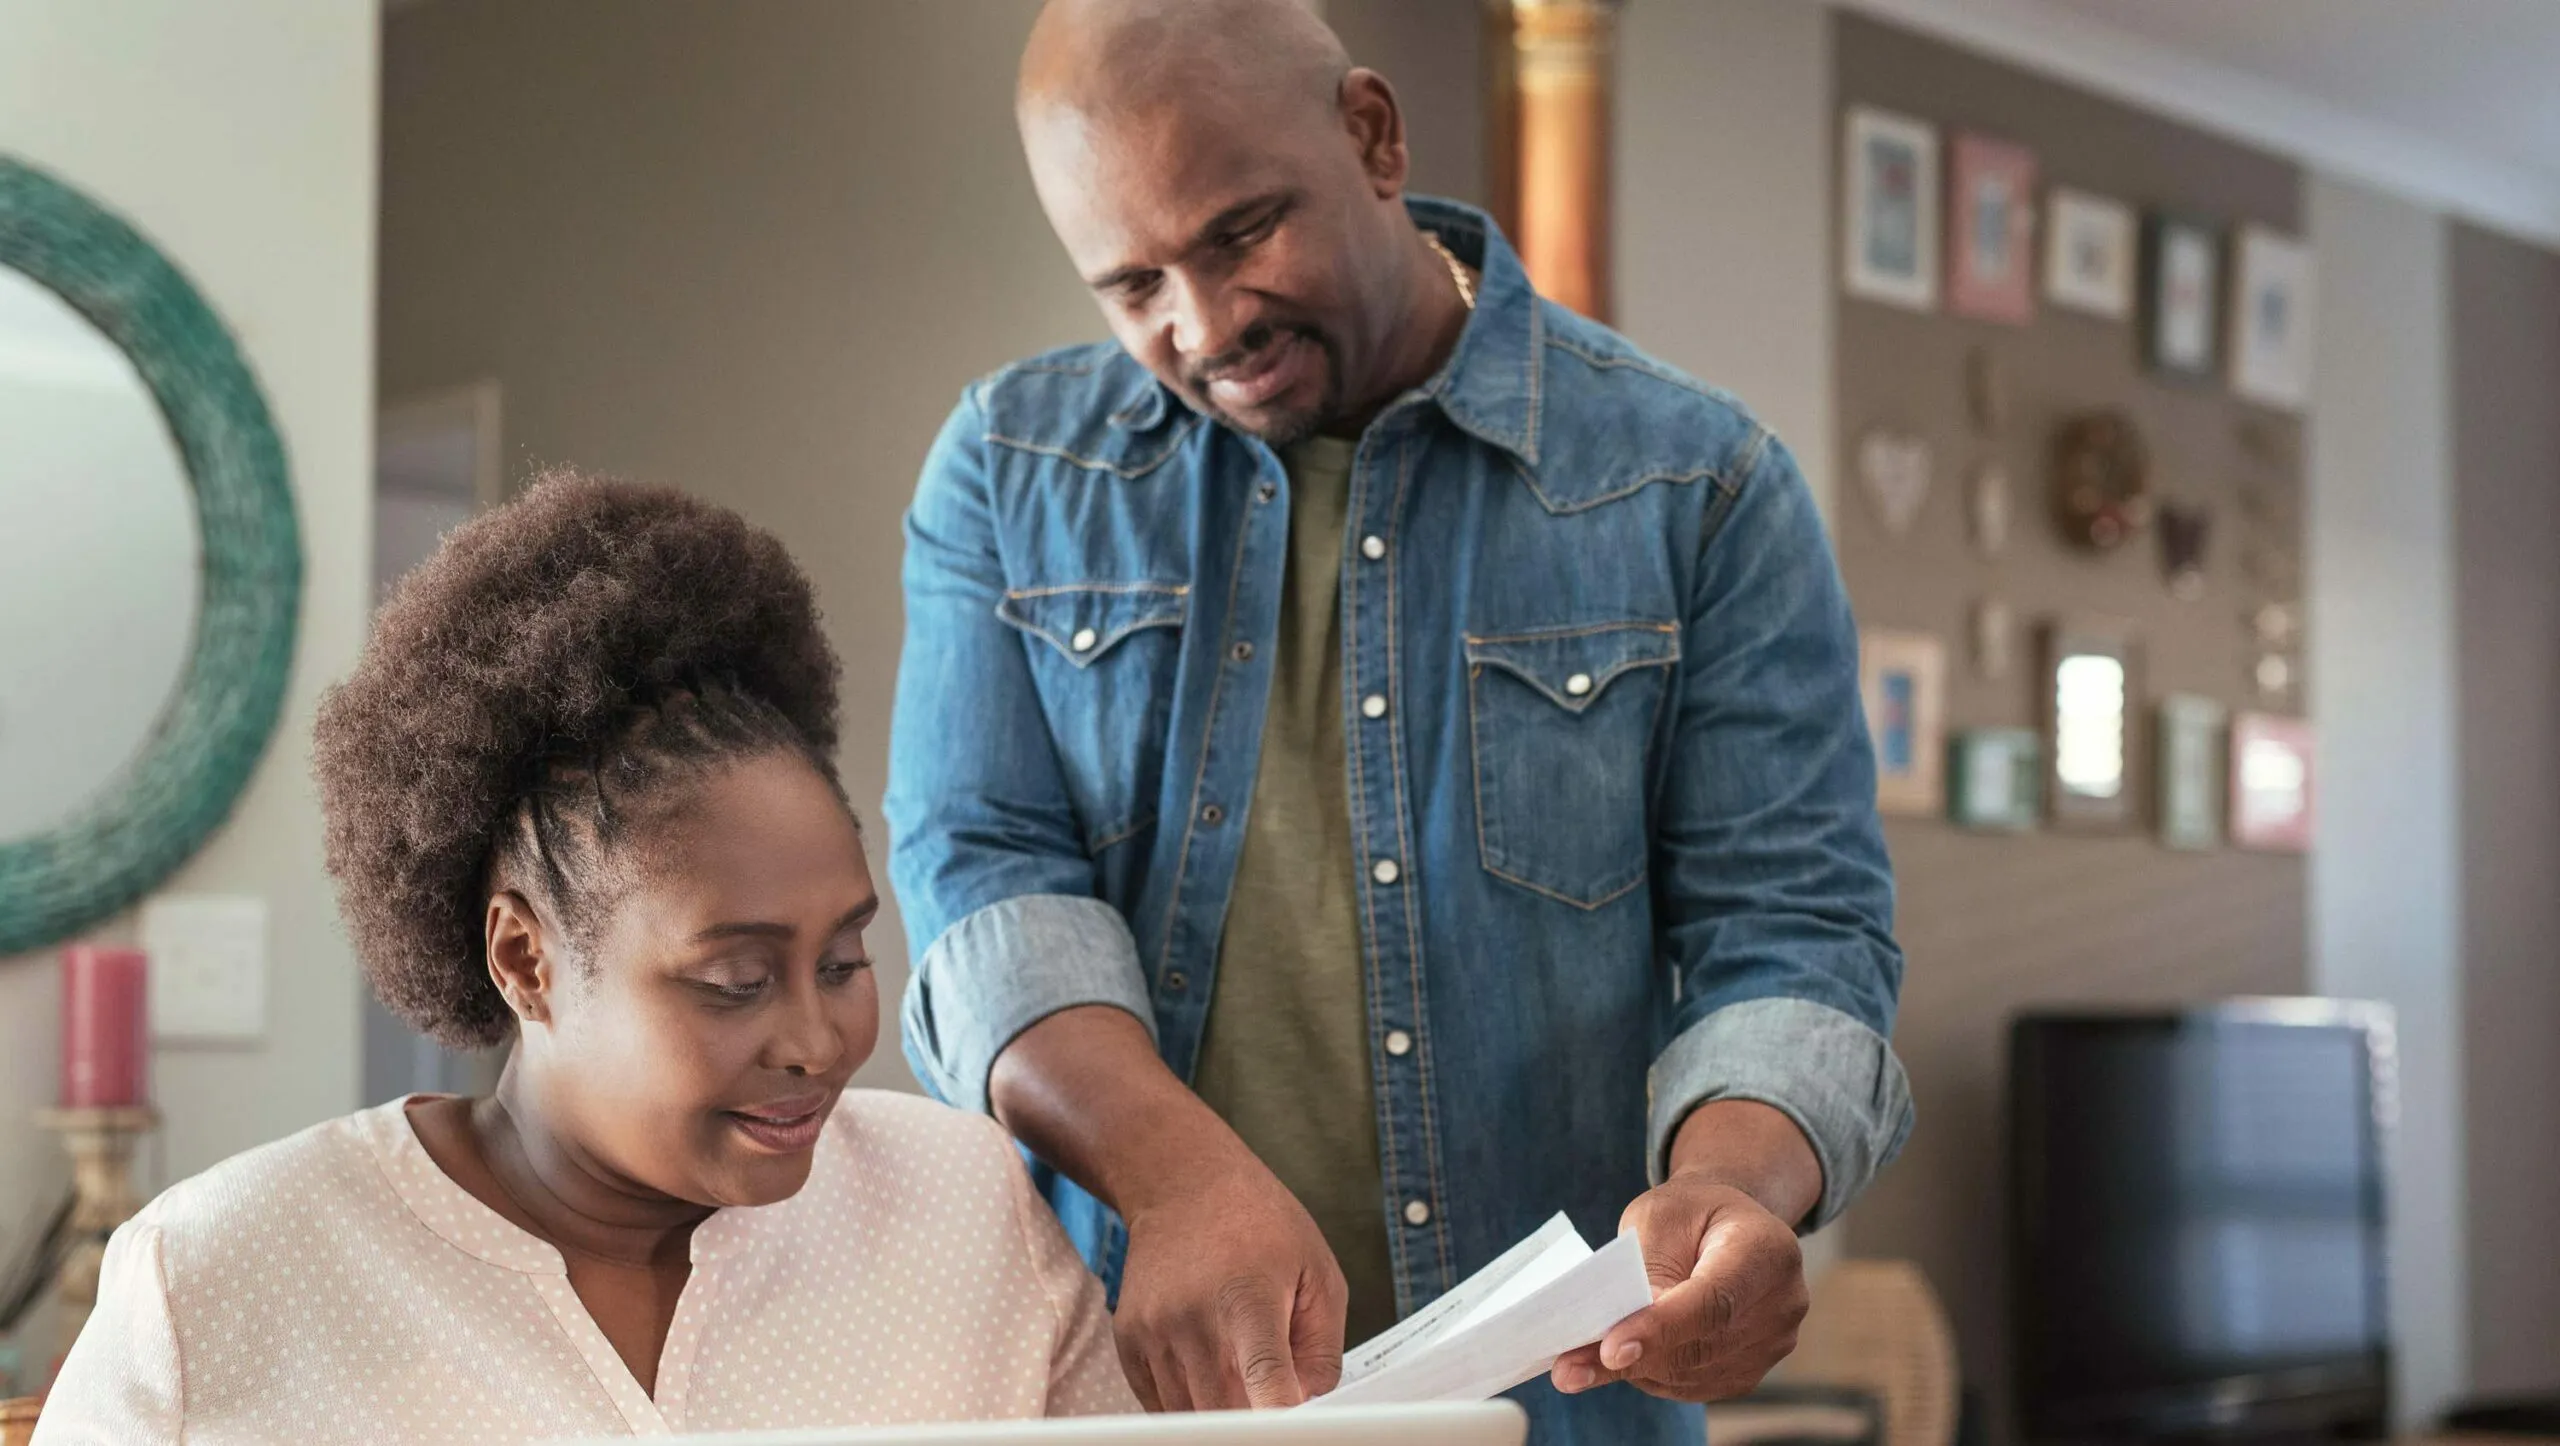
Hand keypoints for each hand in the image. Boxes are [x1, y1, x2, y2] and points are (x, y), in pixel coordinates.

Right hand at [1114, 1145, 1347, 1410]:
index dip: (1280, 1419)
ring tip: (1239, 1366)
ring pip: (1192, 1417)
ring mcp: (1154, 1333)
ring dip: (1221, 1410)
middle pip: (1227, 1413)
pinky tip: (1208, 1366)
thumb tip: (1308, 1406)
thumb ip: (1322, 1348)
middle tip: (1272, 1391)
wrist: (1183, 1185)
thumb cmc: (1260, 1226)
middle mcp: (1193, 1319)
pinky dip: (1189, 1403)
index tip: (1292, 1430)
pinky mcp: (1128, 1342)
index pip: (1264, 1380)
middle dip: (1255, 1417)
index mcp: (1248, 1299)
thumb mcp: (1317, 1273)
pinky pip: (1161, 1405)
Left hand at [1550, 1099, 1819, 1401]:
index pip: (1711, 1300)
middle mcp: (1782, 1302)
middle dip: (1630, 1357)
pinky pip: (1693, 1386)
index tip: (1611, 1349)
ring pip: (1691, 1373)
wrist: (1728, 1224)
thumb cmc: (1691, 1214)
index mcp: (1766, 1249)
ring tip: (1581, 1360)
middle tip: (1566, 1367)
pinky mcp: (1752, 1370)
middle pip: (1699, 1345)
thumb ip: (1644, 1271)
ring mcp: (1773, 1342)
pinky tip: (1623, 1357)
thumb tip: (1618, 1335)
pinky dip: (1651, 1375)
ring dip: (1635, 1369)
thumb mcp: (1659, 1217)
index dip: (1660, 1328)